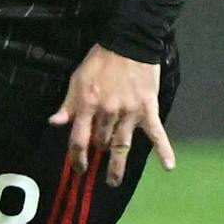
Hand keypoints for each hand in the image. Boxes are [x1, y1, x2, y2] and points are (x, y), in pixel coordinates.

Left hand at [49, 46, 173, 186]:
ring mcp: (130, 113)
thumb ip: (68, 103)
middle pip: (101, 141)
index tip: (79, 168)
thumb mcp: (78, 78)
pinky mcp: (148, 109)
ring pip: (122, 144)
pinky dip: (164, 149)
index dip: (77, 157)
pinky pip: (157, 132)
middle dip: (99, 148)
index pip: (79, 139)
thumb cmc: (101, 60)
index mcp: (88, 105)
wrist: (129, 42)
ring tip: (114, 181)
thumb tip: (55, 123)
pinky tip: (169, 166)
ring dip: (117, 164)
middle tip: (100, 152)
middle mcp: (108, 113)